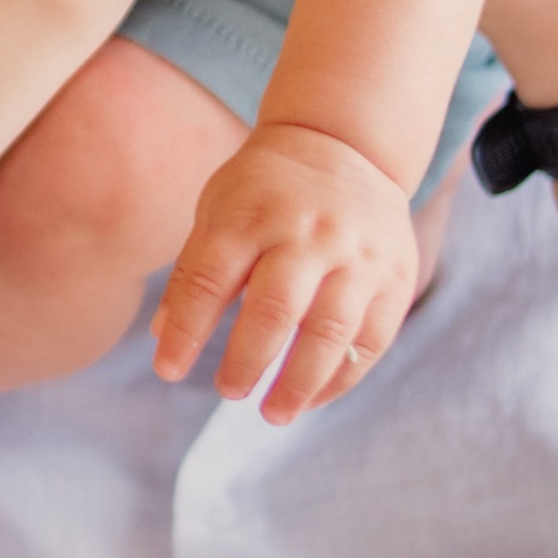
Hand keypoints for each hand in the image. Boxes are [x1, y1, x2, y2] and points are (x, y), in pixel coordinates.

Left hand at [152, 120, 419, 420]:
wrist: (344, 145)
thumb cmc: (263, 189)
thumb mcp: (217, 209)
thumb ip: (195, 271)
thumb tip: (162, 339)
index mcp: (249, 214)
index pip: (208, 281)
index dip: (186, 331)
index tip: (168, 371)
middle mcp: (306, 234)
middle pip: (274, 310)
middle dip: (247, 361)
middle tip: (228, 391)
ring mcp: (355, 255)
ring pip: (329, 331)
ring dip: (299, 383)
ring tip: (272, 413)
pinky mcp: (394, 275)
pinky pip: (372, 338)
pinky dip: (341, 377)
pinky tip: (311, 399)